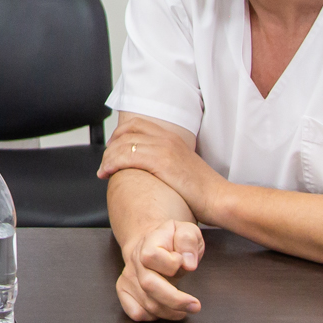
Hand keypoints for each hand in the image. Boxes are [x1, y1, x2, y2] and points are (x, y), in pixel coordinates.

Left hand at [99, 122, 225, 219]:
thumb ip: (166, 161)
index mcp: (172, 137)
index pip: (136, 125)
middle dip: (110, 146)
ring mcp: (164, 149)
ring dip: (107, 157)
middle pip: (126, 132)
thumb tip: (150, 169)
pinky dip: (111, 164)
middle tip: (104, 161)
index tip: (111, 148)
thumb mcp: (182, 167)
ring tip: (103, 171)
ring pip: (122, 145)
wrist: (219, 198)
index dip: (119, 134)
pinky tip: (107, 173)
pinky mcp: (161, 162)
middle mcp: (167, 138)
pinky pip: (127, 157)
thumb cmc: (202, 191)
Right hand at [115, 218, 205, 320]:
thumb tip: (188, 263)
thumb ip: (188, 241)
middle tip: (195, 306)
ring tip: (185, 309)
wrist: (152, 242)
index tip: (187, 263)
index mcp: (148, 242)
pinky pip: (134, 312)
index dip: (172, 263)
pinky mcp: (124, 290)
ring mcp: (128, 276)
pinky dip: (152, 317)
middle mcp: (134, 259)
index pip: (151, 256)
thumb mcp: (187, 231)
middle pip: (148, 284)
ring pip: (145, 303)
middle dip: (175, 300)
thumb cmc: (173, 240)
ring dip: (170, 312)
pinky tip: (164, 310)